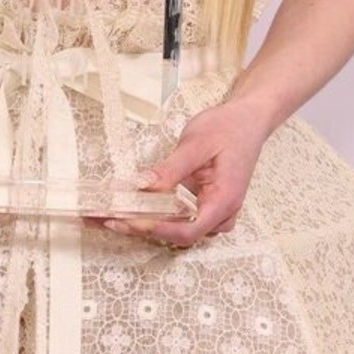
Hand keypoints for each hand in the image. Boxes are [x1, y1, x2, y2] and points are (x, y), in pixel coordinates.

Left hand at [97, 97, 268, 248]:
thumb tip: (141, 187)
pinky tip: (133, 207)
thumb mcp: (196, 144)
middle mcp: (221, 214)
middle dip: (142, 228)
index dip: (156, 230)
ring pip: (178, 229)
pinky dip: (156, 214)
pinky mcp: (205, 205)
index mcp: (224, 201)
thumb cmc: (229, 128)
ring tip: (112, 215)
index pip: (188, 230)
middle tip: (106, 219)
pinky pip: (180, 217)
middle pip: (179, 234)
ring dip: (146, 224)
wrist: (248, 120)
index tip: (129, 221)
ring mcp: (214, 212)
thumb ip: (170, 169)